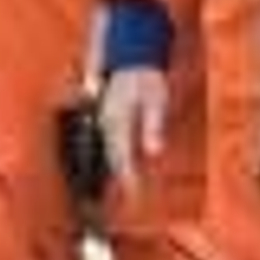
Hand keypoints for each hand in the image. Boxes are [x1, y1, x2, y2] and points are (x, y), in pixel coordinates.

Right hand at [100, 67, 168, 196]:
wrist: (132, 57)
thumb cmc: (147, 78)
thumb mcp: (156, 99)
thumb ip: (153, 125)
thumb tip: (153, 151)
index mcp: (117, 121)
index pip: (121, 157)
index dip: (128, 179)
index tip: (134, 196)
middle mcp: (106, 124)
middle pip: (112, 160)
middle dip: (120, 181)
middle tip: (130, 201)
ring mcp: (104, 121)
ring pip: (108, 154)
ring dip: (116, 172)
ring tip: (125, 191)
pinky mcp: (106, 120)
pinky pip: (110, 145)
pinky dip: (116, 159)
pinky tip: (124, 168)